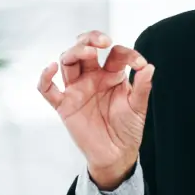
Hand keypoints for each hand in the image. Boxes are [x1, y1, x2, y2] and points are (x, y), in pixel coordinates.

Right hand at [37, 31, 154, 189]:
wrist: (116, 154)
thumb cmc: (127, 129)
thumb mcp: (138, 107)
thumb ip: (142, 86)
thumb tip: (148, 66)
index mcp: (111, 75)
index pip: (115, 54)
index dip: (127, 54)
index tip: (139, 64)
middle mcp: (92, 78)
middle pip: (84, 49)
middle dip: (91, 39)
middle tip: (103, 42)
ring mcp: (77, 90)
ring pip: (67, 62)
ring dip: (75, 52)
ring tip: (87, 52)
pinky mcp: (64, 106)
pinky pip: (48, 90)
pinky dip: (45, 78)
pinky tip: (50, 68)